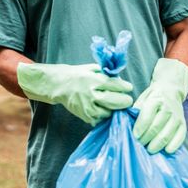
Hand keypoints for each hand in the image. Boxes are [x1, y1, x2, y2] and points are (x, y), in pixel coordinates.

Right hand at [17, 63, 132, 125]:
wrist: (59, 85)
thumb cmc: (77, 75)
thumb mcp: (93, 68)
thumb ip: (107, 74)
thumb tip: (122, 82)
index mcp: (95, 80)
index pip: (118, 86)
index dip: (126, 87)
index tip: (128, 87)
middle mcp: (92, 95)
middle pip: (118, 102)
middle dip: (125, 101)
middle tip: (125, 99)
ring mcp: (89, 108)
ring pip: (111, 113)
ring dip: (114, 109)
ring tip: (111, 103)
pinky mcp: (86, 116)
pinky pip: (101, 119)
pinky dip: (104, 115)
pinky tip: (102, 108)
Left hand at [133, 58, 187, 153]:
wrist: (170, 91)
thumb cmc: (152, 98)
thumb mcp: (142, 99)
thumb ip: (136, 111)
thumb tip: (128, 125)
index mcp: (156, 99)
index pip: (146, 117)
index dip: (139, 129)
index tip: (134, 136)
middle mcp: (168, 108)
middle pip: (155, 128)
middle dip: (145, 139)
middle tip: (139, 145)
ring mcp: (177, 117)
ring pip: (166, 136)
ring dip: (156, 146)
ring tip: (148, 149)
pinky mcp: (183, 124)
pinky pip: (179, 138)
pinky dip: (172, 146)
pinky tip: (164, 150)